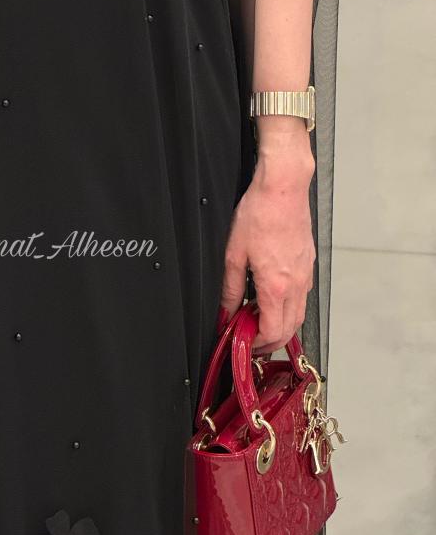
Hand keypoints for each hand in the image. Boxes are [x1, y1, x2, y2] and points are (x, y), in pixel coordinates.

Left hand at [219, 137, 315, 353]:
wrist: (283, 189)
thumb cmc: (261, 214)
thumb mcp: (234, 255)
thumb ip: (229, 290)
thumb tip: (225, 312)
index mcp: (277, 287)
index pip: (273, 332)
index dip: (258, 345)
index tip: (243, 344)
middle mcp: (297, 285)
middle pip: (290, 330)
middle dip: (270, 342)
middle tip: (249, 341)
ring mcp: (306, 275)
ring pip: (298, 315)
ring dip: (280, 326)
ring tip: (257, 321)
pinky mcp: (309, 265)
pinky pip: (302, 297)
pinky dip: (288, 308)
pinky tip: (271, 300)